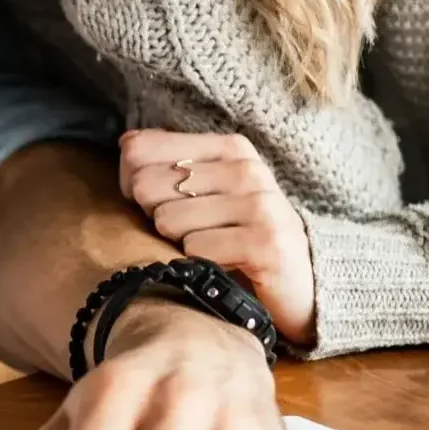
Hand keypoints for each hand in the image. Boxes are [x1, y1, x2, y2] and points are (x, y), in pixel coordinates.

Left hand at [119, 130, 317, 347]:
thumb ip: (166, 164)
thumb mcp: (206, 192)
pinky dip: (200, 264)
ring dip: (179, 243)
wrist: (302, 285)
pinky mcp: (265, 242)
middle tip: (187, 233)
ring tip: (210, 248)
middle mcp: (246, 168)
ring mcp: (259, 203)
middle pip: (146, 186)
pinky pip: (195, 249)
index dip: (130, 182)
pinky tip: (223, 265)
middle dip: (154, 217)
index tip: (155, 203)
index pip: (139, 149)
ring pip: (167, 219)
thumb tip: (126, 144)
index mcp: (228, 147)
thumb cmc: (238, 236)